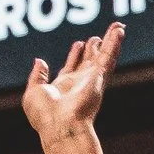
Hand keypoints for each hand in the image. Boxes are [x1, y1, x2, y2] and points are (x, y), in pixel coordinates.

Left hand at [22, 22, 122, 145]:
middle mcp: (79, 83)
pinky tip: (119, 31)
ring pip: (103, 56)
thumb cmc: (44, 116)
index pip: (71, 67)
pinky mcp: (99, 77)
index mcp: (63, 87)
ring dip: (110, 42)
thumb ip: (37, 76)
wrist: (59, 126)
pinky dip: (114, 43)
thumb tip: (39, 61)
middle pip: (89, 61)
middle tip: (96, 38)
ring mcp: (91, 80)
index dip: (75, 55)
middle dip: (93, 49)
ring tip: (117, 27)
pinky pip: (108, 56)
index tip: (79, 44)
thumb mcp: (34, 92)